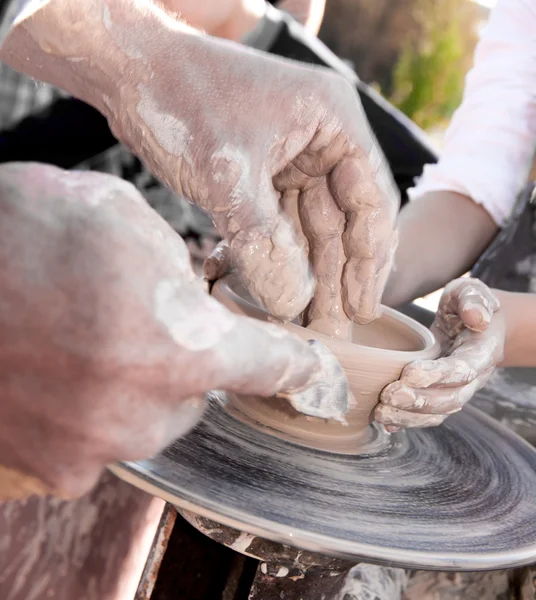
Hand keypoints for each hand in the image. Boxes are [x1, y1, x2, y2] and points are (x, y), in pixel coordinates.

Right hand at [0, 163, 336, 498]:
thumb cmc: (18, 234)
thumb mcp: (122, 220)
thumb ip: (178, 267)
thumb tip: (196, 292)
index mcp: (179, 347)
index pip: (269, 366)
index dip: (293, 363)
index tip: (308, 368)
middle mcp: (145, 412)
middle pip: (201, 390)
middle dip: (186, 355)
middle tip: (141, 317)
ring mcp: (97, 448)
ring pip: (154, 416)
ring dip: (139, 381)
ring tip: (92, 335)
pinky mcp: (57, 468)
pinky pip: (105, 436)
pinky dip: (99, 406)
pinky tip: (65, 364)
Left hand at [3, 0, 397, 333]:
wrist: (129, 74)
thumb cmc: (181, 102)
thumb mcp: (229, 177)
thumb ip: (265, 244)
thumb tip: (293, 305)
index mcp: (333, 122)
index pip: (371, 200)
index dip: (369, 260)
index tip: (363, 307)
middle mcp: (319, 141)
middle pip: (342, 221)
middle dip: (337, 277)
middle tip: (335, 329)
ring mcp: (290, 160)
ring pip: (310, 229)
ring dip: (310, 275)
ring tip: (310, 323)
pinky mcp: (262, 176)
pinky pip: (280, 226)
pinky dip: (280, 258)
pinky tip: (282, 294)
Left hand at [375, 278, 504, 429]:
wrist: (473, 320)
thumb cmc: (466, 303)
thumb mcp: (470, 291)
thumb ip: (474, 299)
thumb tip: (477, 318)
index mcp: (482, 352)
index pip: (463, 369)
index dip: (437, 375)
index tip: (408, 373)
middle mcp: (474, 377)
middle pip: (450, 399)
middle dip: (418, 401)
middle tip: (388, 396)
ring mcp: (458, 389)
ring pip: (439, 412)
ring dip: (410, 417)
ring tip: (381, 412)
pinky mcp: (441, 394)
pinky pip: (428, 415)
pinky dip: (407, 422)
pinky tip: (385, 423)